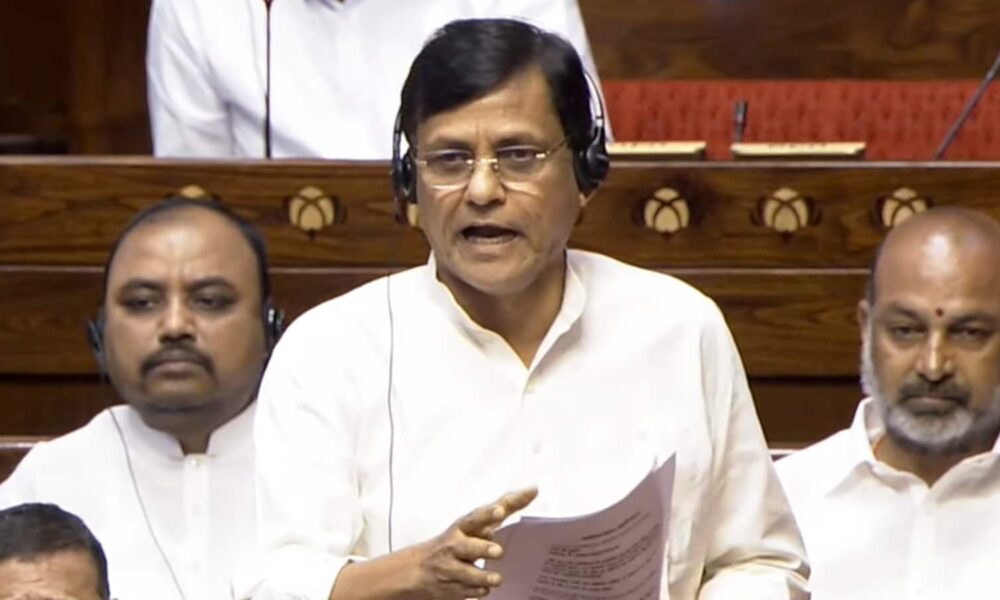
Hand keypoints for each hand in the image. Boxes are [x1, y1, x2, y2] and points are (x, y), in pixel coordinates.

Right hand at [329, 487, 537, 599]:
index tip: (499, 511)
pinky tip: (484, 589)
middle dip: (482, 548)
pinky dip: (476, 591)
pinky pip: (466, 592)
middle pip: (468, 547)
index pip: (476, 517)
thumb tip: (533, 490)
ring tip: (495, 579)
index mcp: (464, 527)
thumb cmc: (458, 540)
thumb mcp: (477, 522)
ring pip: (467, 573)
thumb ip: (506, 505)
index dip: (487, 514)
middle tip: (497, 551)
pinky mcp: (451, 588)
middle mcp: (455, 546)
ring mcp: (451, 568)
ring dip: (482, 576)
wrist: (419, 568)